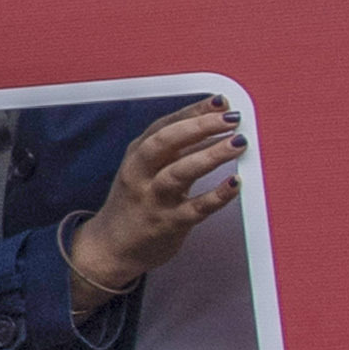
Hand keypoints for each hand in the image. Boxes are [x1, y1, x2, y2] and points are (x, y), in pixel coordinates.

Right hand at [71, 98, 245, 299]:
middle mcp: (141, 174)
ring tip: (238, 142)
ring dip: (211, 154)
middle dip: (200, 126)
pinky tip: (236, 183)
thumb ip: (176, 149)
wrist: (110, 248)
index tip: (219, 101)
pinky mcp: (168, 223)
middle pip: (167, 142)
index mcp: (137, 156)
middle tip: (231, 118)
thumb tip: (214, 125)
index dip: (193, 111)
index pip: (165, 125)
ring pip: (180, 172)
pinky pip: (196, 208)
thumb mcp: (145, 170)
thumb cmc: (134, 204)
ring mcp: (154, 199)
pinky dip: (217, 195)